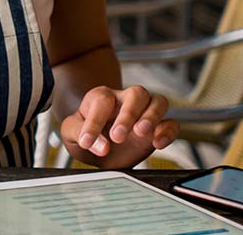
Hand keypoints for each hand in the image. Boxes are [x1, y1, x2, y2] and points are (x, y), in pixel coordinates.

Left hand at [59, 85, 178, 168]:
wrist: (99, 149)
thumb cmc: (84, 135)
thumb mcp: (70, 133)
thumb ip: (79, 134)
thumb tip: (101, 146)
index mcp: (101, 98)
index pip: (102, 101)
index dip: (94, 122)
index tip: (87, 142)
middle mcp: (125, 100)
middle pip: (137, 93)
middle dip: (129, 114)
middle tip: (117, 136)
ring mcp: (144, 112)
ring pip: (158, 101)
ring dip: (152, 116)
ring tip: (141, 133)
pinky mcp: (158, 128)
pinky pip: (172, 123)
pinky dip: (168, 132)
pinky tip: (158, 144)